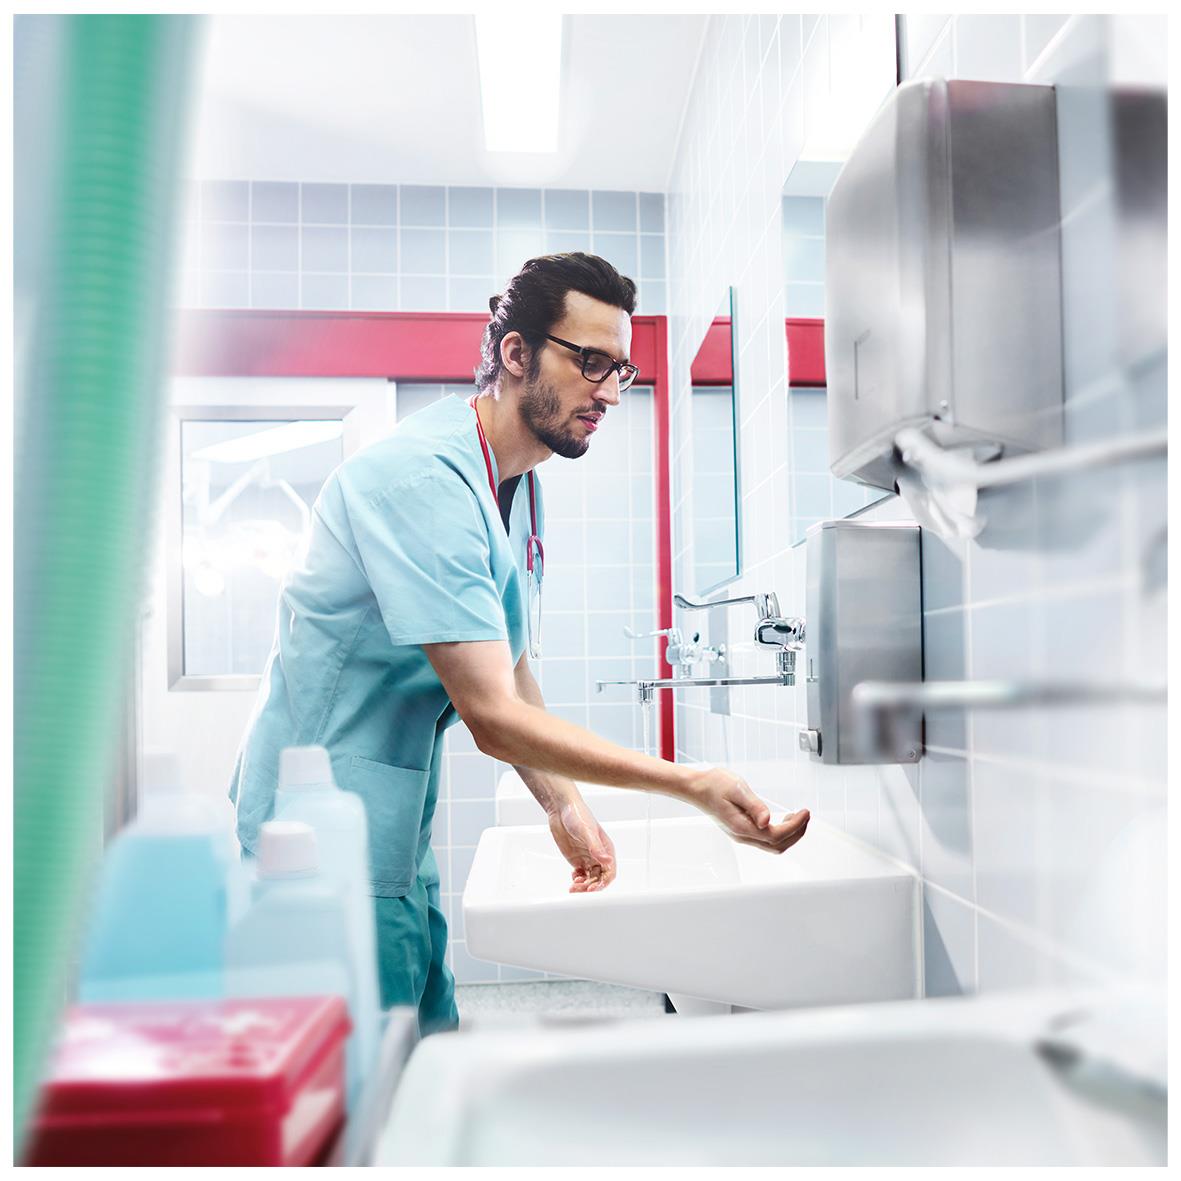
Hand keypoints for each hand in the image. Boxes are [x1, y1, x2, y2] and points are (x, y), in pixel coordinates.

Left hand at [546, 795, 616, 892]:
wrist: (561, 809)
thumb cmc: (578, 814)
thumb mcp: (587, 832)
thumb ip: (596, 848)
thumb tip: (608, 861)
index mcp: (605, 849)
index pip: (609, 872)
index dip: (603, 882)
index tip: (592, 888)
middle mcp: (598, 855)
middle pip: (599, 878)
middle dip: (591, 886)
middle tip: (579, 889)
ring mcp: (587, 858)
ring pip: (590, 878)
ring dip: (583, 886)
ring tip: (573, 887)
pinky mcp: (577, 859)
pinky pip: (580, 875)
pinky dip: (577, 880)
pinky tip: (572, 879)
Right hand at [687, 766, 809, 853]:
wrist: (697, 788)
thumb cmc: (714, 785)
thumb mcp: (736, 789)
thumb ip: (754, 805)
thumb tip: (767, 820)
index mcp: (742, 826)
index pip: (776, 835)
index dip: (795, 826)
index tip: (805, 812)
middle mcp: (742, 835)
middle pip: (777, 845)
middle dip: (797, 833)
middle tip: (806, 816)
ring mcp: (742, 835)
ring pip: (773, 845)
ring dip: (790, 834)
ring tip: (798, 817)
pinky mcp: (742, 831)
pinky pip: (766, 839)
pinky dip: (781, 833)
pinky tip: (783, 819)